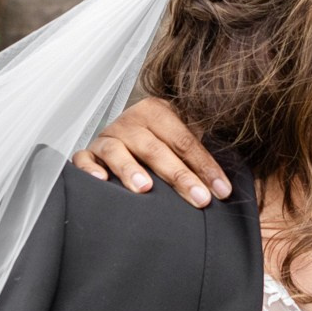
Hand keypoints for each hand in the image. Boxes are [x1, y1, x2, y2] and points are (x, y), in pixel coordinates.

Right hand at [71, 98, 230, 207]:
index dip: (205, 166)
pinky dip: (89, 169)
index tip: (222, 191)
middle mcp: (130, 122)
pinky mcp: (88, 153)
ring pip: (117, 151)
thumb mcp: (181, 138)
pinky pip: (83, 159)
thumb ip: (200, 152)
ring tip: (145, 189)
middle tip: (199, 198)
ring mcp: (107, 137)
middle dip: (179, 175)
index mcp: (157, 111)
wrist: (127, 133)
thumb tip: (227, 182)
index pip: (184, 140)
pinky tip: (100, 181)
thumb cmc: (161, 142)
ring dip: (131, 169)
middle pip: (155, 148)